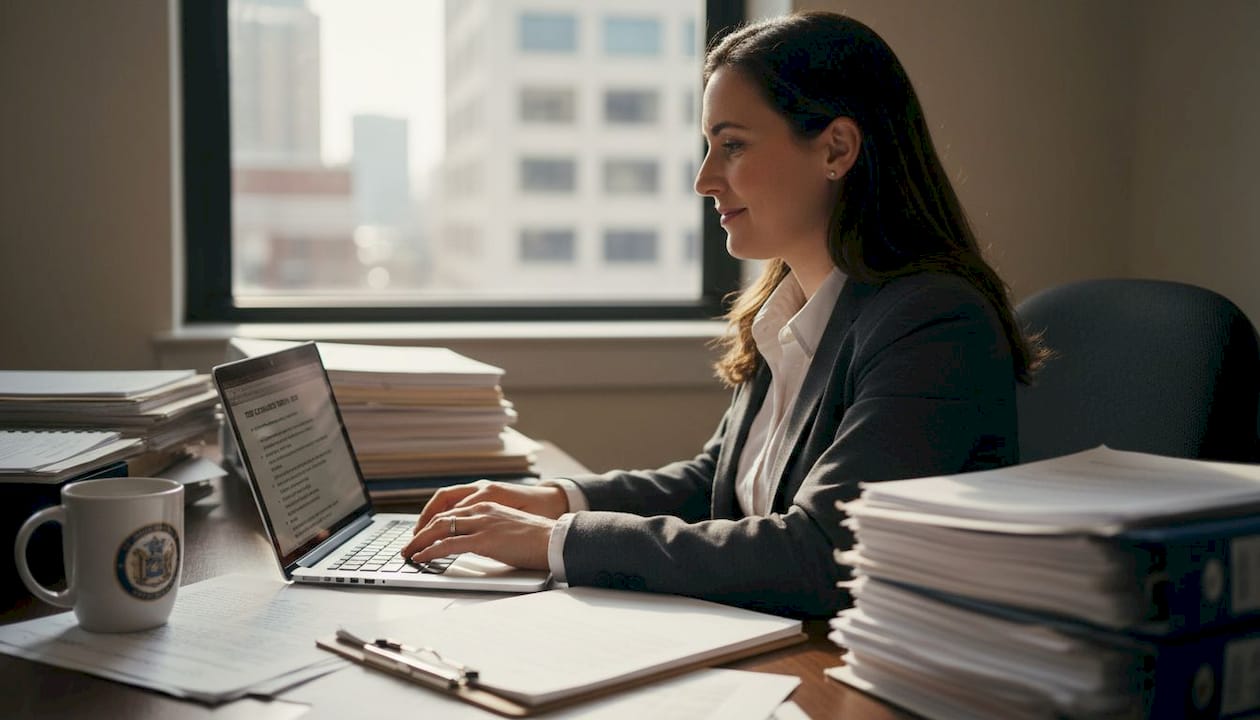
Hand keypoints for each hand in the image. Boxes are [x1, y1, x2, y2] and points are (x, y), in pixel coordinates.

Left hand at [400, 502, 554, 569]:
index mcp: (488, 506)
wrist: (554, 539)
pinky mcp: (484, 539)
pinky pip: (449, 544)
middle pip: (441, 518)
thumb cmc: (537, 539)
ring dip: (419, 542)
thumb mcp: (508, 528)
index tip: (421, 536)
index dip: (432, 524)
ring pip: (440, 529)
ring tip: (408, 553)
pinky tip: (421, 558)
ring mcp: (482, 523)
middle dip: (420, 533)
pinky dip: (430, 551)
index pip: (452, 512)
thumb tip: (476, 545)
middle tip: (408, 546)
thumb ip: (490, 531)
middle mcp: (482, 510)